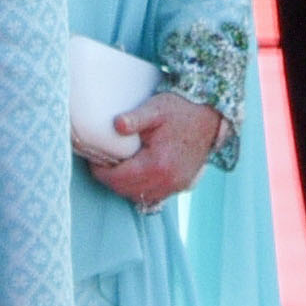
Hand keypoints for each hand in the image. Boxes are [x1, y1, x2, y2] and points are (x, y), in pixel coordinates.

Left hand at [88, 93, 224, 210]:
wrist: (210, 116)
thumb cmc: (181, 110)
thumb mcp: (156, 108)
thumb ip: (135, 118)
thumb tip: (116, 125)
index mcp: (158, 164)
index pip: (118, 178)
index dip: (101, 171)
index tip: (94, 159)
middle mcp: (168, 180)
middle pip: (126, 191)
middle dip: (110, 180)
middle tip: (102, 163)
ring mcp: (176, 185)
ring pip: (139, 197)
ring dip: (125, 186)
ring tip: (117, 168)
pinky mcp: (182, 185)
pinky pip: (154, 196)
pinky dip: (141, 188)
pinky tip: (136, 173)